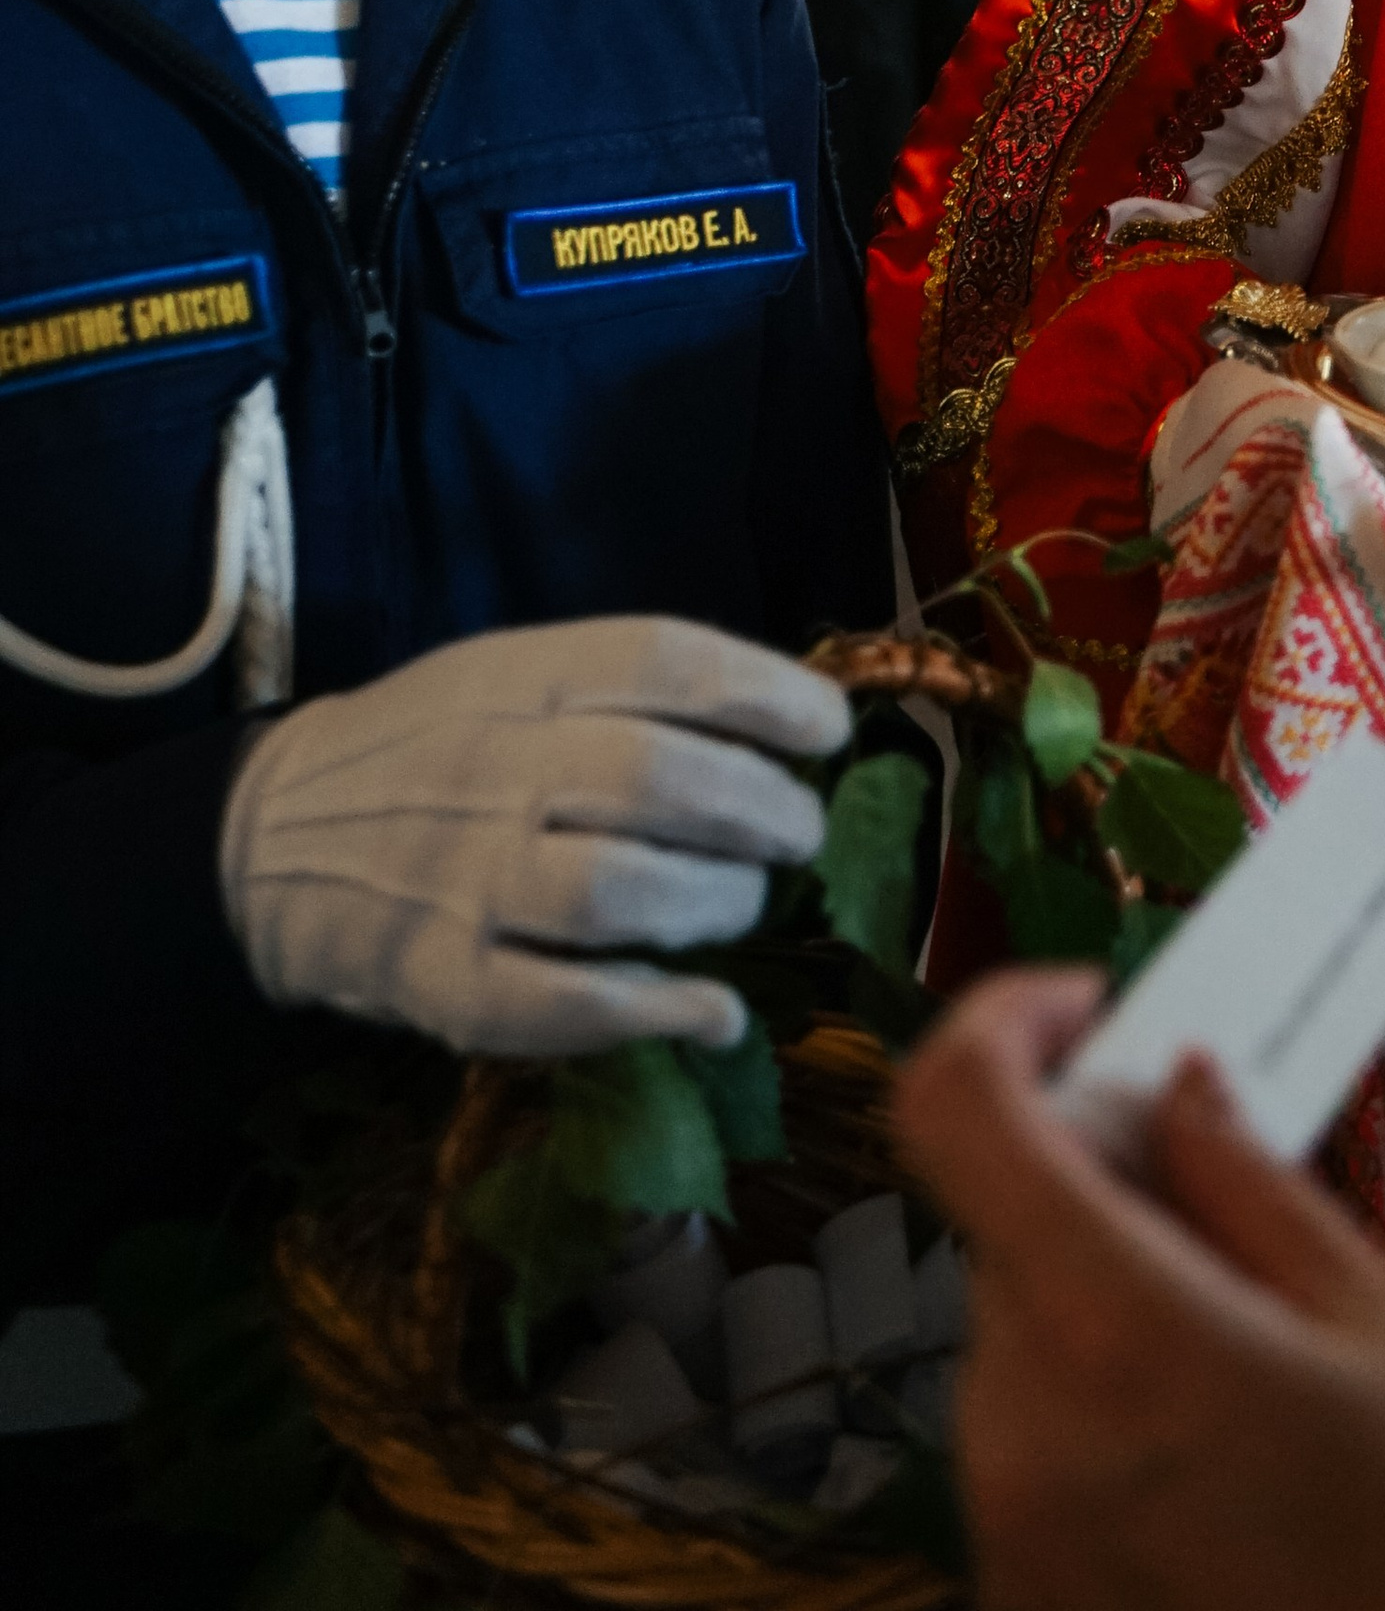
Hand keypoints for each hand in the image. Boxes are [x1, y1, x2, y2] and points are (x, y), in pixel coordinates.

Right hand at [219, 616, 848, 1055]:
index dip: (768, 692)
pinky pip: (561, 1005)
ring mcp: (463, 880)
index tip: (826, 729)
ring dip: (715, 902)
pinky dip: (656, 1012)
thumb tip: (787, 720)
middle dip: (763, 809)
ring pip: (618, 890)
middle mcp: (493, 770)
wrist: (267, 837)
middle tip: (797, 831)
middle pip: (658, 778)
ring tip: (743, 902)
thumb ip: (629, 691)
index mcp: (520, 679)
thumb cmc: (428, 749)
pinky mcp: (442, 983)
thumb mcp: (511, 674)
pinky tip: (715, 1013)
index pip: (666, 661)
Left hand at [895, 969, 1384, 1610]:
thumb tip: (1178, 1084)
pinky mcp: (1017, 1595)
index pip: (957, 1115)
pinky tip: (1223, 1446)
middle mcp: (1023, 1430)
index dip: (1002, 1023)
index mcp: (1118, 1335)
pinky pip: (1033, 1436)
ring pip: (1024, 1329)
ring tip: (1254, 1346)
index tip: (1090, 1007)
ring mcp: (1008, 1528)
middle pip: (1009, 1226)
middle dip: (1104, 1180)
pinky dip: (1104, 1397)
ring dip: (1109, 1294)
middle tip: (1227, 1187)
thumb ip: (1257, 1188)